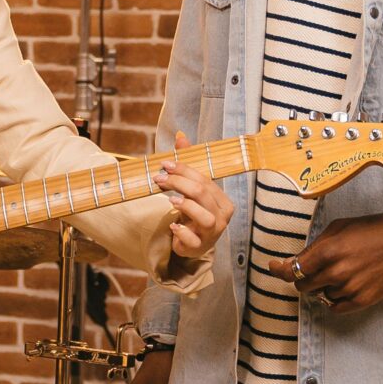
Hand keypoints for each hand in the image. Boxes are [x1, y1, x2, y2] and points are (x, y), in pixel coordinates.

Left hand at [153, 132, 233, 273]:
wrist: (193, 243)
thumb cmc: (194, 214)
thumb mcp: (192, 190)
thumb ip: (188, 165)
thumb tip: (180, 136)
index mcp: (223, 200)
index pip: (205, 180)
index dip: (185, 170)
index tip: (165, 164)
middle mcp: (222, 216)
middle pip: (202, 194)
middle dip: (179, 183)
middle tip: (160, 178)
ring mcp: (212, 233)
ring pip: (204, 216)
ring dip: (186, 206)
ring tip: (170, 200)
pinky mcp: (200, 246)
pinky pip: (193, 239)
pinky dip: (182, 231)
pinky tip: (173, 225)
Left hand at [282, 214, 382, 315]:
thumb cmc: (372, 229)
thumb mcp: (340, 227)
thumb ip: (315, 246)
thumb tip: (294, 261)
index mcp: (328, 251)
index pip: (292, 270)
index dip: (279, 270)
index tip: (274, 267)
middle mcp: (336, 273)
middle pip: (303, 286)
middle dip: (303, 277)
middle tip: (316, 268)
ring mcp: (349, 289)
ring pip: (320, 295)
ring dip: (323, 286)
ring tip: (342, 271)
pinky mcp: (362, 301)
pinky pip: (335, 307)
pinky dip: (334, 299)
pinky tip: (344, 286)